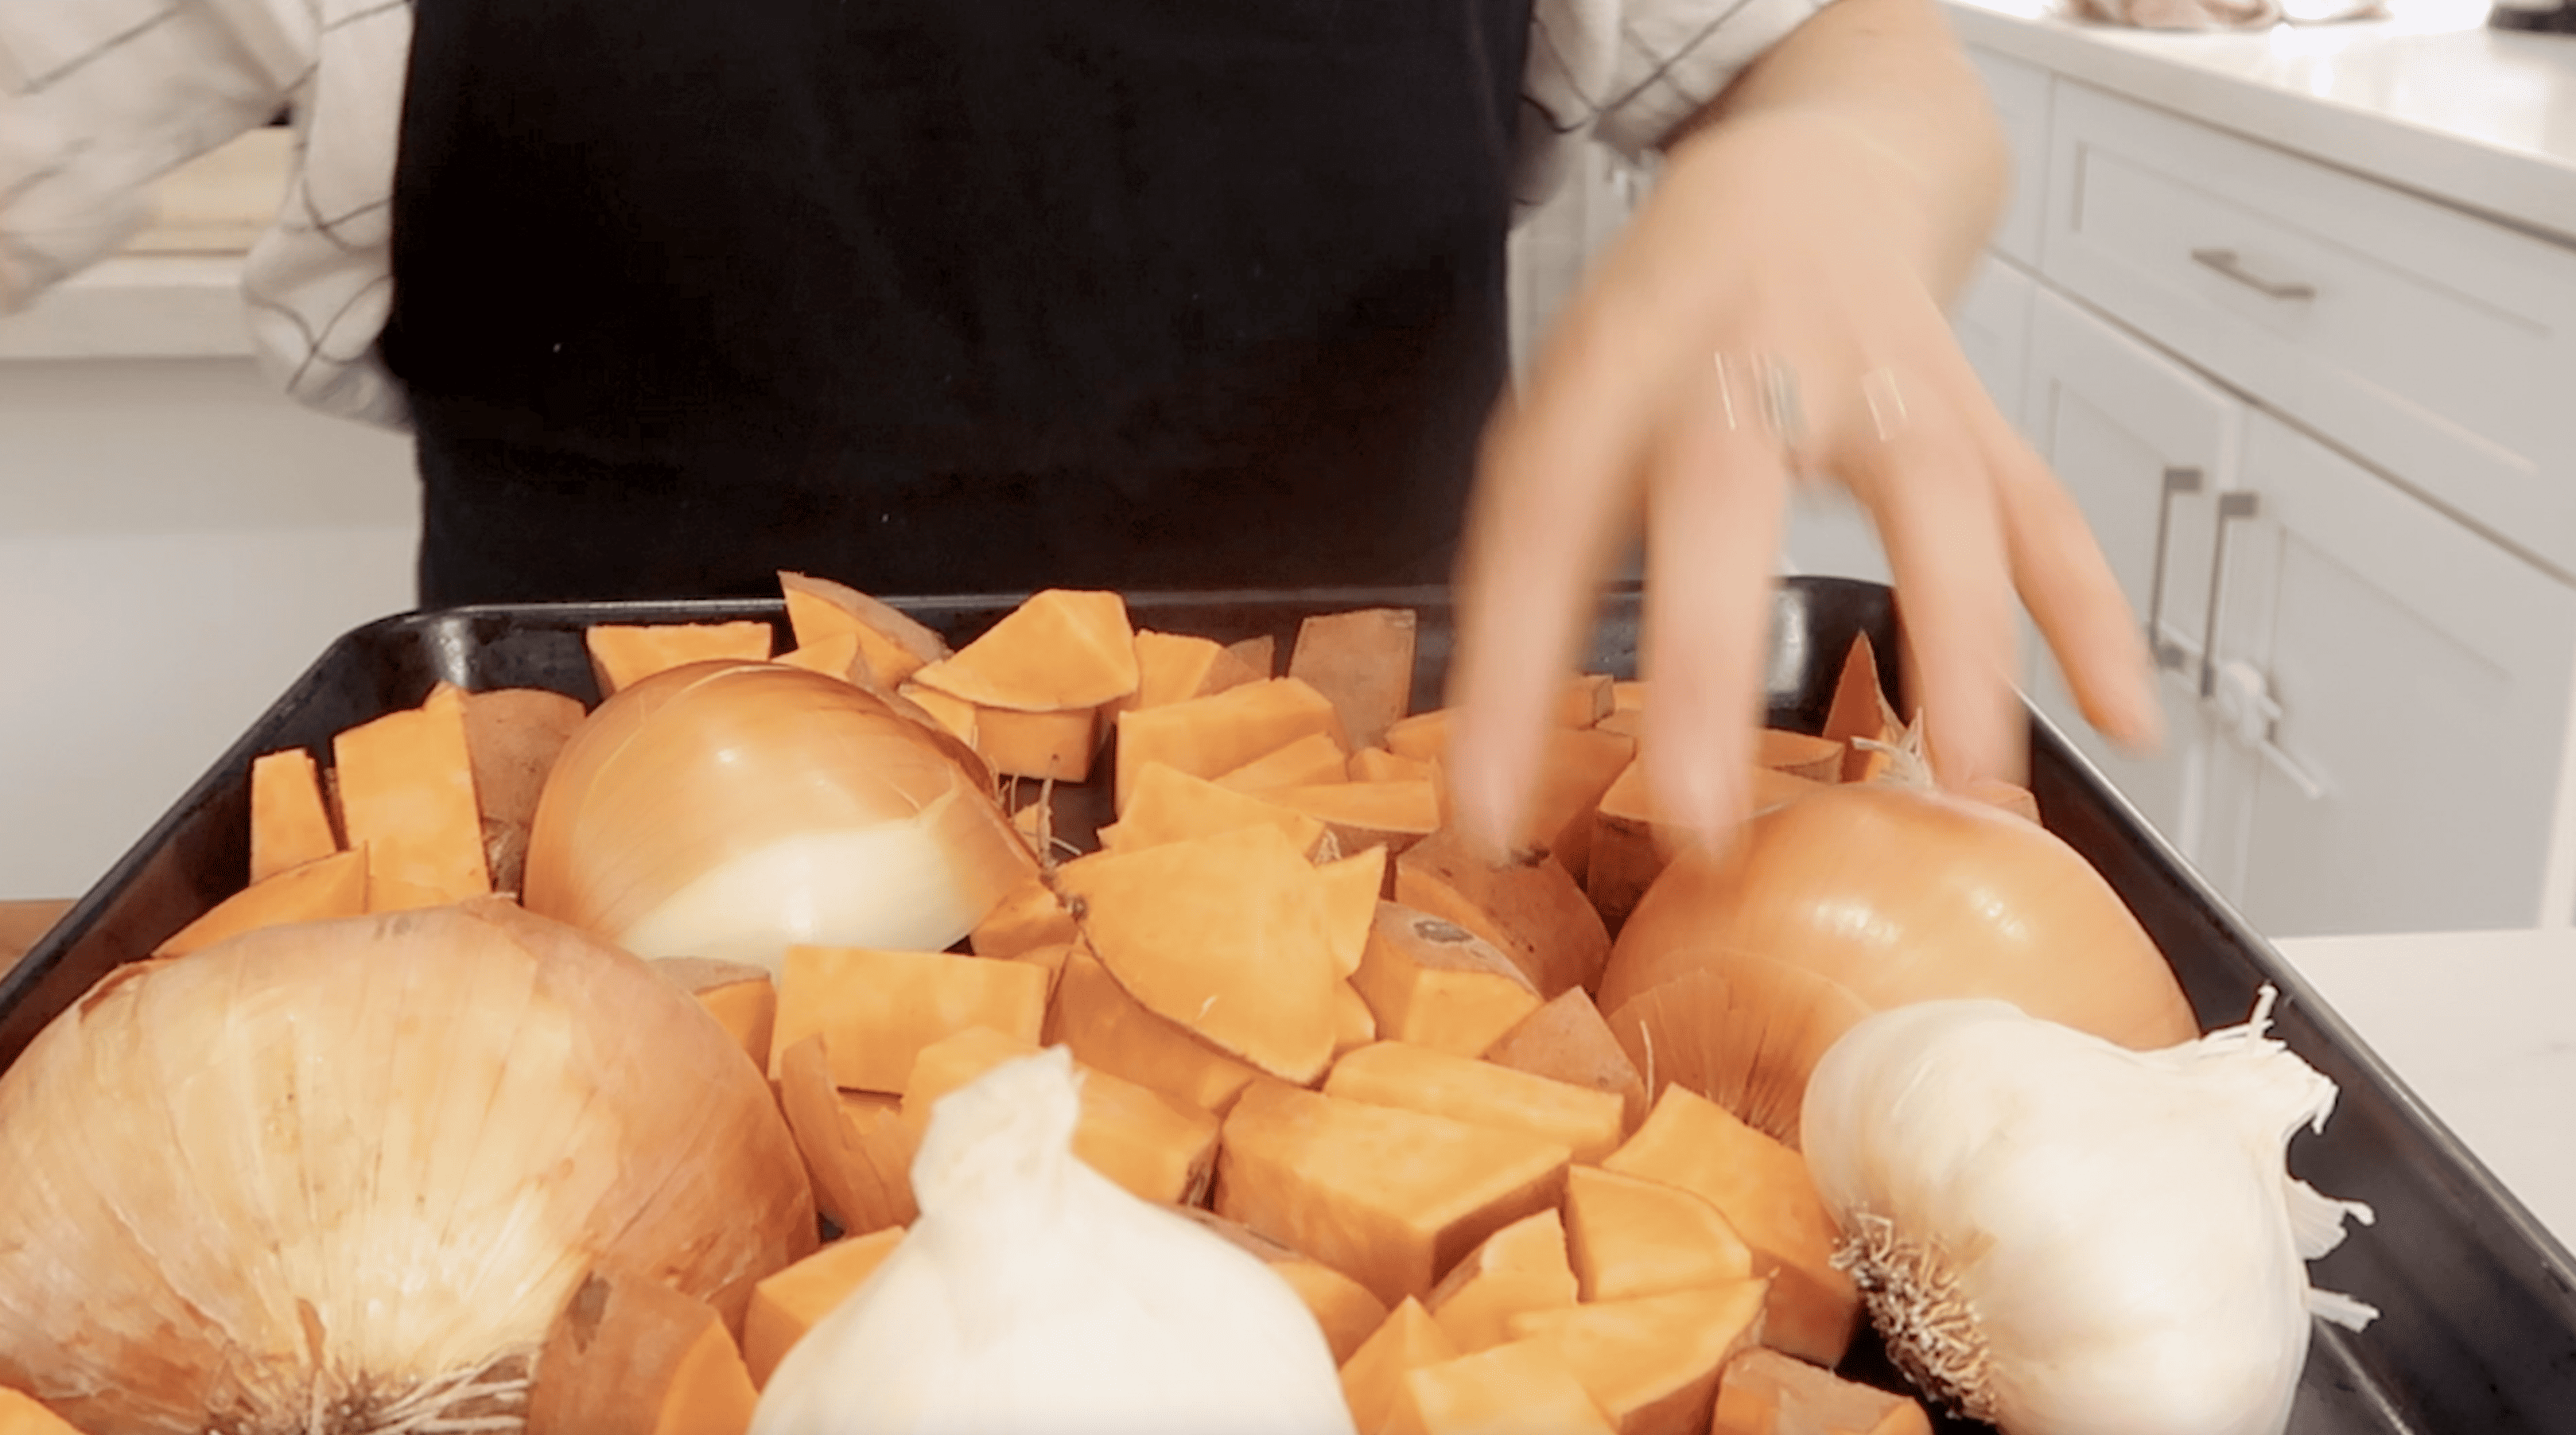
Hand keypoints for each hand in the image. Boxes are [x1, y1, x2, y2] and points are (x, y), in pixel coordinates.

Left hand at [1444, 106, 2160, 855]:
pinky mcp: (1970, 408)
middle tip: (1696, 812)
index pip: (1542, 519)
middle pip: (1726, 491)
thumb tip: (1491, 775)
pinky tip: (2122, 716)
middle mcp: (1749, 358)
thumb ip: (1537, 565)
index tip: (1486, 808)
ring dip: (1959, 644)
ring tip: (1968, 786)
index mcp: (1620, 364)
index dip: (1507, 669)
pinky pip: (2040, 509)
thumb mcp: (1574, 406)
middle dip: (1707, 655)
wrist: (1809, 173)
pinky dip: (2090, 614)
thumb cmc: (1675, 321)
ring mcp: (1880, 378)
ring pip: (1932, 497)